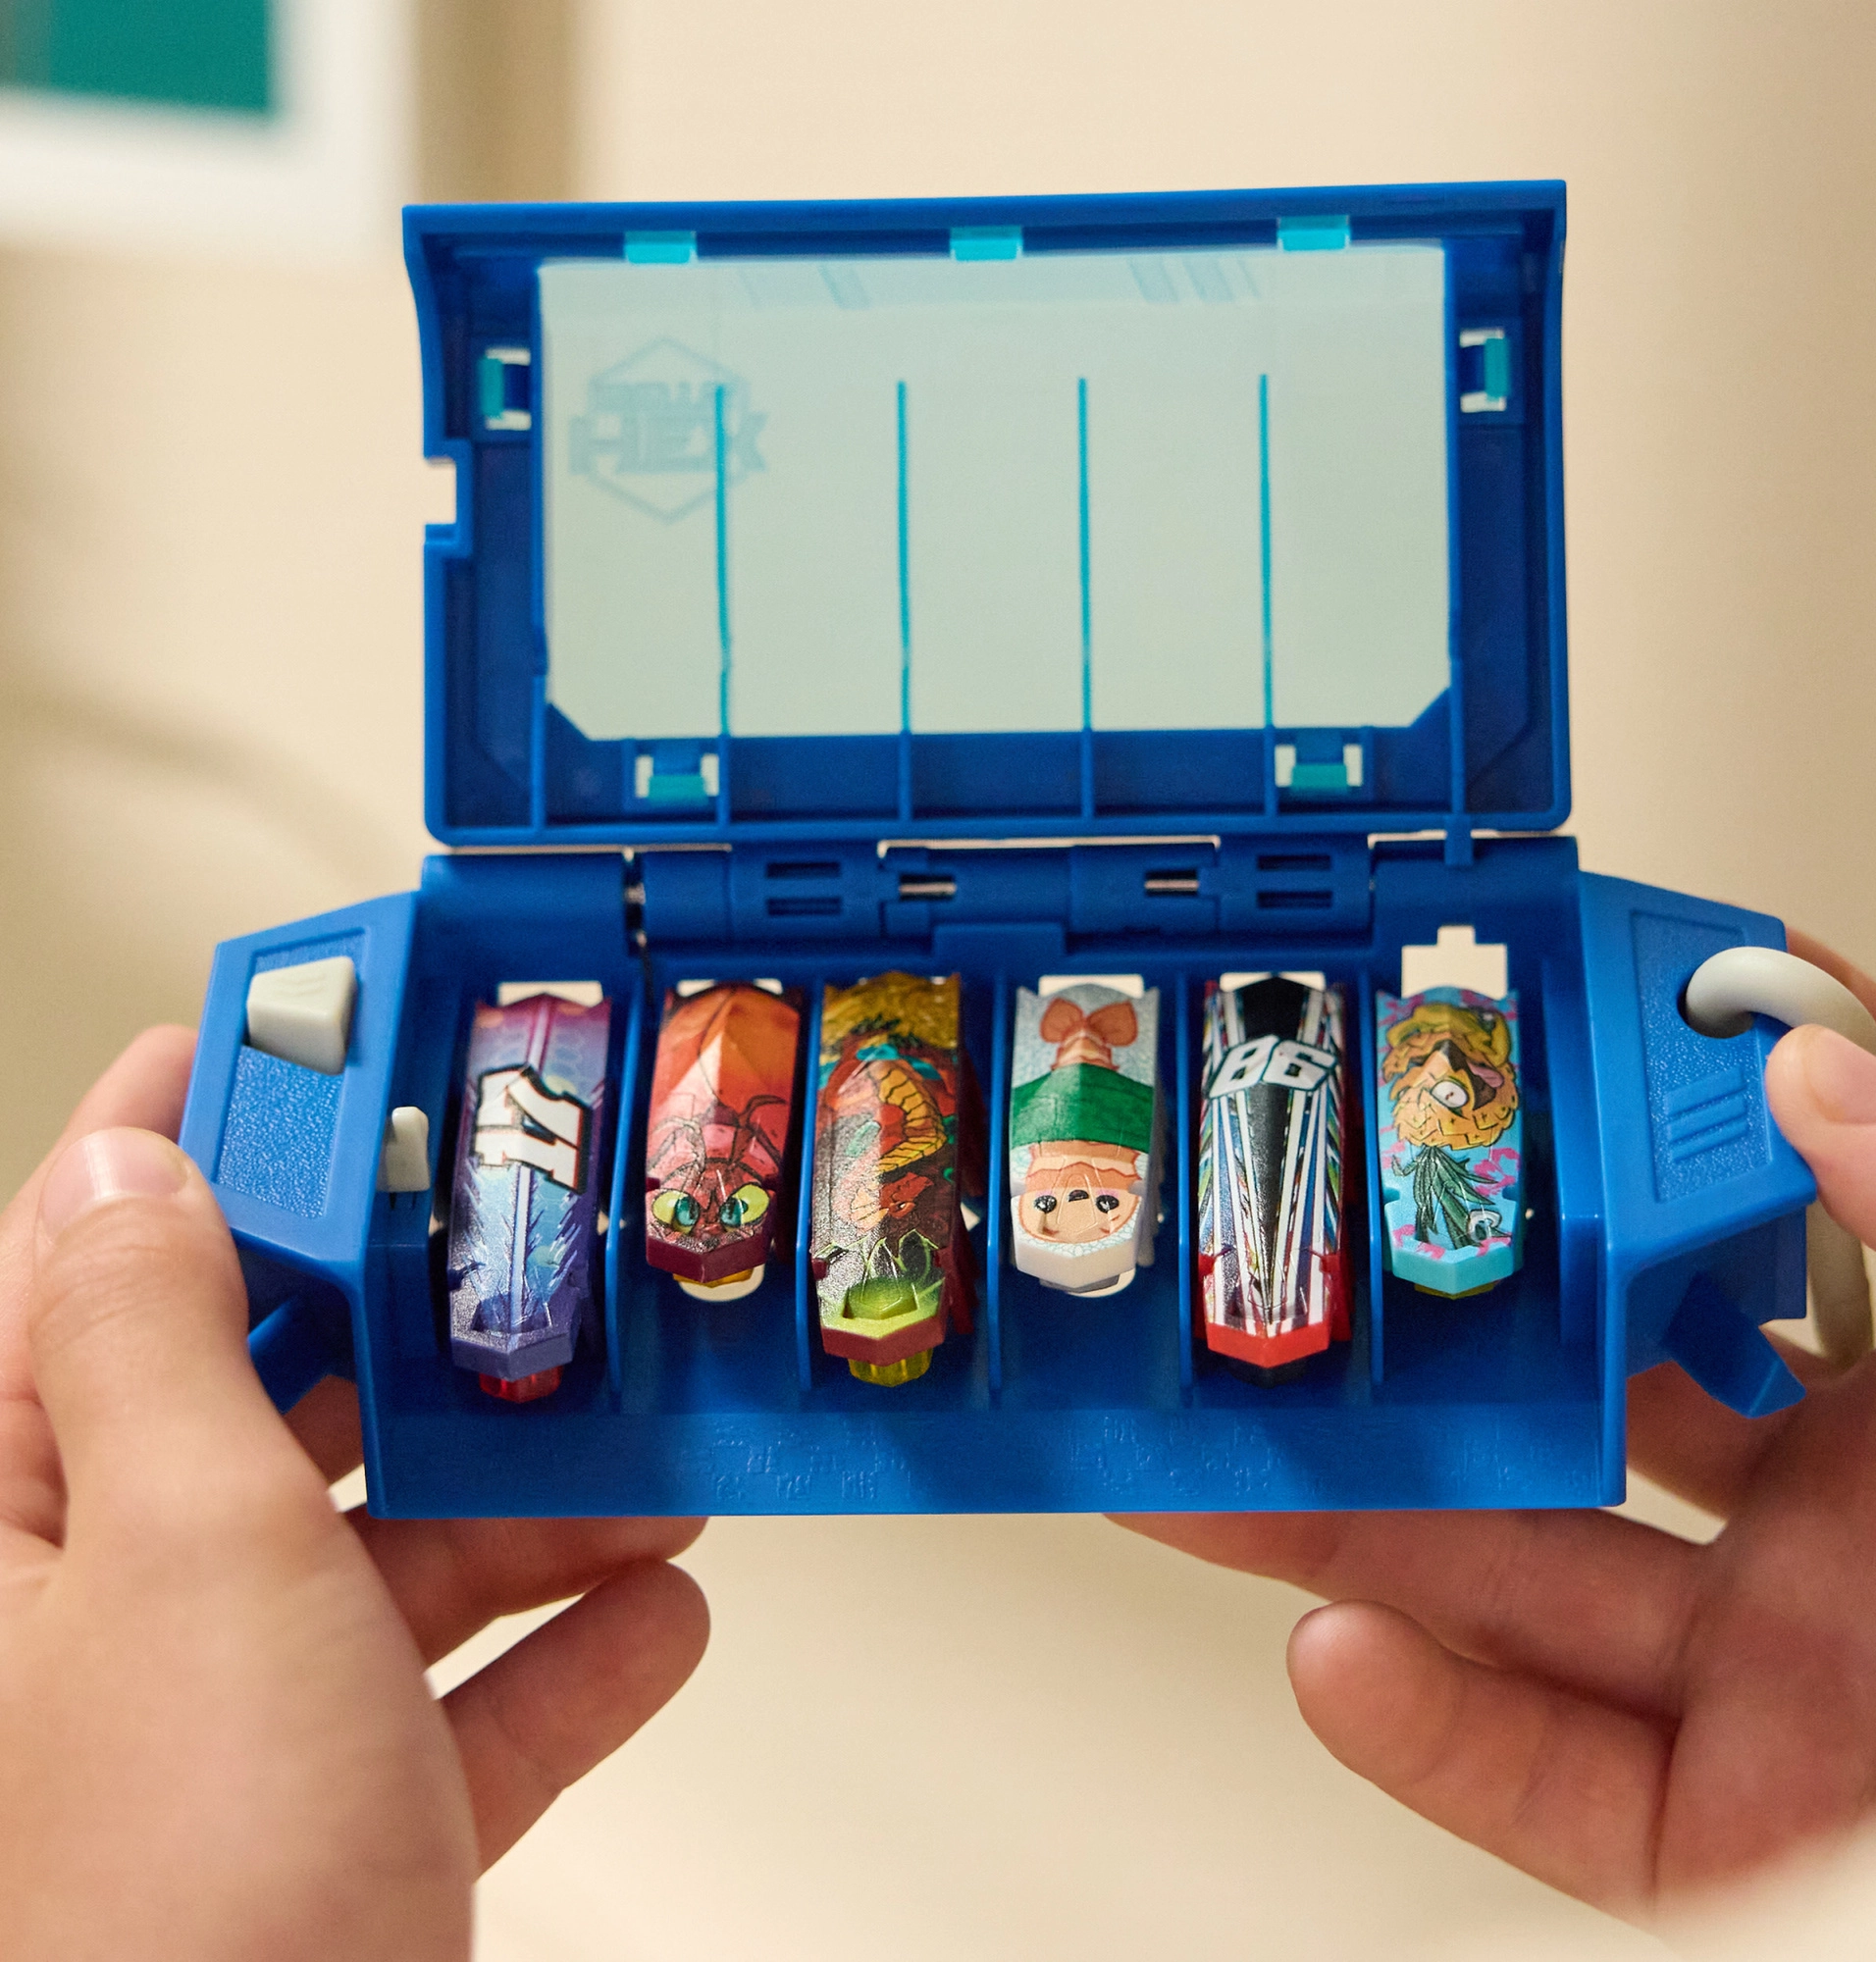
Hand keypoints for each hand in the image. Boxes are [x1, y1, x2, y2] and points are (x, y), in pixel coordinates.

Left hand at [0, 1028, 707, 1961]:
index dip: (185, 1130)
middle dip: (422, 1329)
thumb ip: (159, 1341)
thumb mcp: (181, 1558)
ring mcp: (214, 1728)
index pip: (79, 1260)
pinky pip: (454, 1701)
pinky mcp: (325, 1830)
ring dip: (533, 1500)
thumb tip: (132, 1169)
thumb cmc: (170, 1905)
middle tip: (533, 1236)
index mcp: (5, 1525)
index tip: (293, 1037)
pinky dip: (563, 1655)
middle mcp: (94, 1616)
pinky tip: (660, 1610)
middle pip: (269, 1400)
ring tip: (649, 1445)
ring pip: (381, 1550)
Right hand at [1118, 933, 1875, 1913]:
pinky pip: (1557, 1792)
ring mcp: (1786, 1678)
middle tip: (1267, 1269)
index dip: (1614, 1120)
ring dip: (1342, 1526)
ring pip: (1513, 1590)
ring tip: (1199, 1448)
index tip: (1496, 1049)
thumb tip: (1818, 1073)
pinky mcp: (1750, 1836)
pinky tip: (1330, 1647)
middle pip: (1566, 1409)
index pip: (1749, 1211)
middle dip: (1401, 1339)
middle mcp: (1844, 1520)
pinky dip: (1431, 1735)